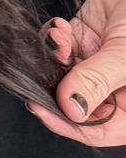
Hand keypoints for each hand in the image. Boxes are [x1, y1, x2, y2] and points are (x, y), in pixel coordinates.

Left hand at [28, 0, 125, 146]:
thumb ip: (97, 80)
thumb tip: (69, 109)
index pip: (100, 130)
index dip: (68, 124)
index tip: (39, 107)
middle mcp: (117, 88)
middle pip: (75, 101)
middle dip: (55, 83)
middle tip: (43, 68)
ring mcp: (100, 63)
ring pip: (62, 72)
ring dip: (53, 57)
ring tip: (61, 39)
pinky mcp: (86, 38)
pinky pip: (59, 47)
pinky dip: (53, 38)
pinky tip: (62, 27)